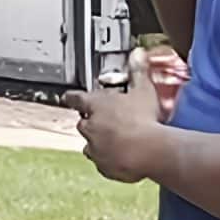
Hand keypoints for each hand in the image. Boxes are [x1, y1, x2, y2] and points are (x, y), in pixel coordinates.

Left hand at [64, 47, 168, 184]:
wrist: (151, 151)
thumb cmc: (146, 120)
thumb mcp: (143, 91)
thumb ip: (138, 71)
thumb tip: (137, 53)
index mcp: (96, 106)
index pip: (77, 99)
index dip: (72, 98)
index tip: (67, 98)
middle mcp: (90, 127)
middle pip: (84, 123)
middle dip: (93, 123)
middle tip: (111, 124)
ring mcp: (95, 148)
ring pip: (91, 146)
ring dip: (100, 144)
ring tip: (119, 143)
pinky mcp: (103, 167)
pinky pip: (103, 165)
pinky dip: (110, 162)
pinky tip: (124, 159)